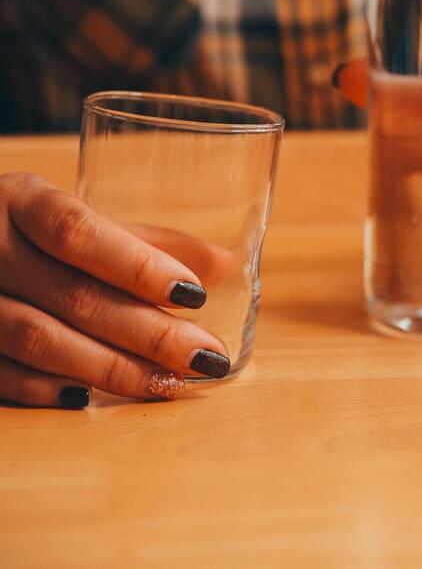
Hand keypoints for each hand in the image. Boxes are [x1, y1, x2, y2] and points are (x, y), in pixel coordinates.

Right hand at [0, 176, 230, 407]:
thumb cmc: (22, 229)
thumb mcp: (72, 216)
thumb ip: (143, 240)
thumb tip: (222, 263)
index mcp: (20, 200)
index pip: (77, 231)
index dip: (135, 264)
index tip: (194, 291)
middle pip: (71, 294)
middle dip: (147, 332)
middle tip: (204, 355)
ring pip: (39, 341)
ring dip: (111, 368)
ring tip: (170, 383)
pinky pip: (3, 375)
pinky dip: (51, 390)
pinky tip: (97, 400)